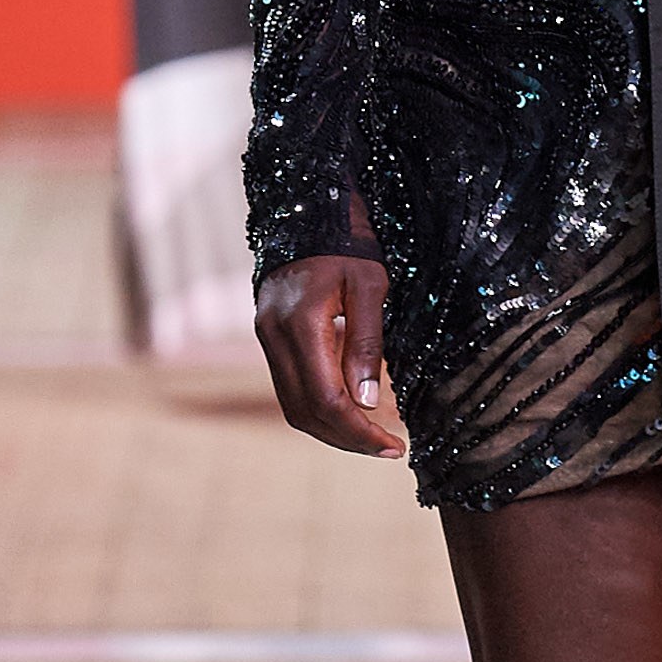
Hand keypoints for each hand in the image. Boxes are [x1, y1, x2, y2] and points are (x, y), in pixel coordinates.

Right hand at [253, 254, 407, 456]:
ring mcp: (267, 339)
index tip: (394, 445)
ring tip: (372, 437)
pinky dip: (320, 409)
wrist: (308, 212)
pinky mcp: (270, 339)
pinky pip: (291, 389)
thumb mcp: (370, 286)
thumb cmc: (347, 245)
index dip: (360, 431)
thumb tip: (369, 403)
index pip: (327, 399)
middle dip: (348, 438)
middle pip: (306, 412)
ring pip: (294, 407)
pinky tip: (352, 410)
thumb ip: (367, 344)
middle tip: (389, 448)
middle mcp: (274, 337)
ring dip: (332, 430)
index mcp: (300, 325)